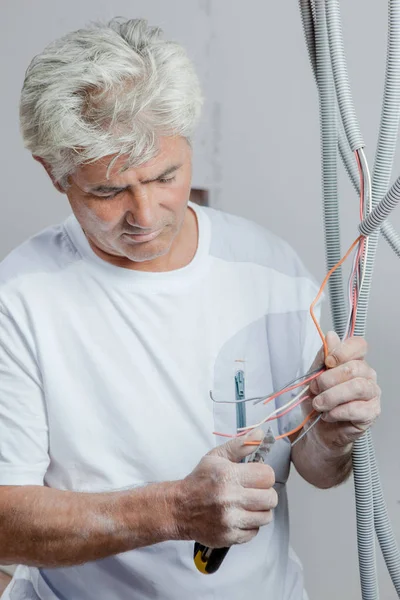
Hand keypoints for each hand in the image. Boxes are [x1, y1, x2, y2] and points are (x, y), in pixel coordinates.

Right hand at [174, 428, 277, 547]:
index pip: (267, 476)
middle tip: (253, 491)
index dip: (264, 475)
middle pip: (271, 498)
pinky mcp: (229, 537)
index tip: (256, 476)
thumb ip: (241, 445)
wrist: (178, 508)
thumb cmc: (199, 480)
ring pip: (266, 516)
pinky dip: (250, 525)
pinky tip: (239, 516)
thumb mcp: (216, 457)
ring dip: (259, 510)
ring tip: (247, 504)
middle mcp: (230, 499)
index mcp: (229, 475)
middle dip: (265, 493)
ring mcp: (230, 520)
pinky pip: (255, 532)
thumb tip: (260, 434)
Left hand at [306, 331, 380, 449]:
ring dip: (331, 396)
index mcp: (354, 361)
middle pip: (354, 368)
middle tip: (315, 389)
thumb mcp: (313, 376)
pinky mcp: (372, 413)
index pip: (359, 345)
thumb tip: (331, 336)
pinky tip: (328, 415)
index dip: (343, 351)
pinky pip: (356, 409)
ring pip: (357, 387)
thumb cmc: (319, 401)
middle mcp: (367, 375)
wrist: (319, 429)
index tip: (327, 363)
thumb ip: (322, 358)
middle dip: (328, 380)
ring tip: (319, 404)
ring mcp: (372, 394)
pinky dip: (337, 412)